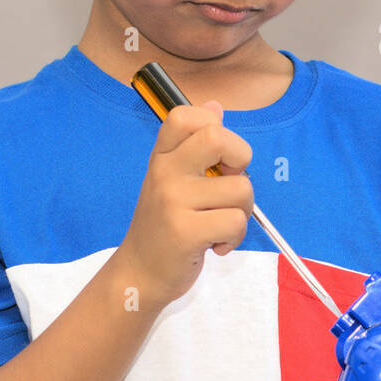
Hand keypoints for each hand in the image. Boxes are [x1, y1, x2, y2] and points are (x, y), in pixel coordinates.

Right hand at [117, 101, 254, 308]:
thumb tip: (215, 106)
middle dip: (241, 160)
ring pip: (241, 189)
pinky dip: (235, 238)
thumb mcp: (173, 179)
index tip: (217, 158)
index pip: (187, 115)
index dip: (216, 128)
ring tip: (217, 226)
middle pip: (218, 139)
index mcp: (162, 156)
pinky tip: (215, 244)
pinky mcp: (185, 231)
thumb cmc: (164, 225)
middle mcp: (165, 172)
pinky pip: (236, 222)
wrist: (139, 274)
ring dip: (241, 213)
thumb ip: (194, 144)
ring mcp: (173, 201)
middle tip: (228, 186)